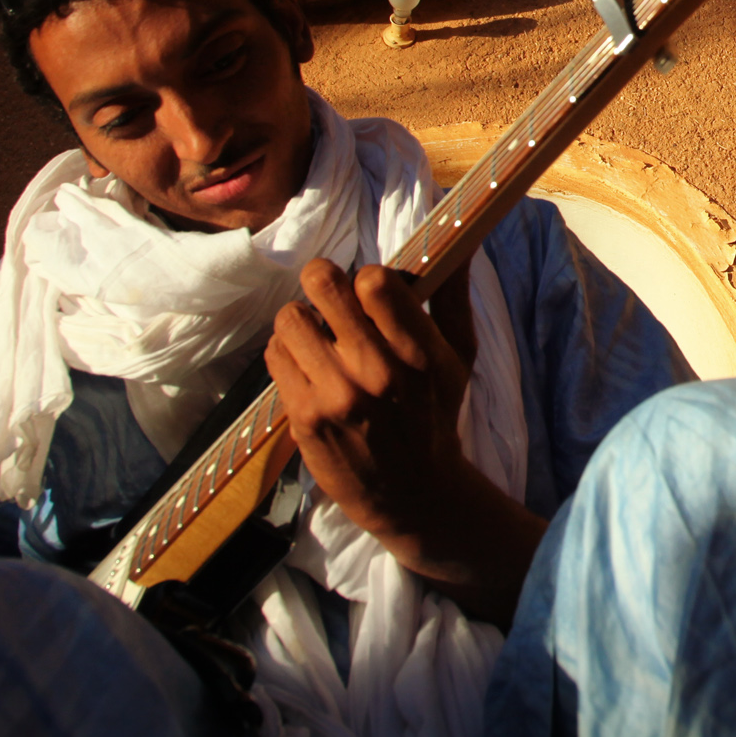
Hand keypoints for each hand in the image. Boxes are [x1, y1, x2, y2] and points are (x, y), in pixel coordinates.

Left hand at [265, 258, 544, 624]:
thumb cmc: (435, 414)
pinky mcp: (305, 417)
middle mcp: (377, 371)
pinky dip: (286, 351)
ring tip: (316, 334)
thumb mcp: (460, 358)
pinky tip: (306, 364)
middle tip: (327, 292)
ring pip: (291, 317)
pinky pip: (275, 355)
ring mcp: (337, 395)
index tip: (368, 291)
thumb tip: (459, 242)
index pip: (375, 281)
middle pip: (324, 286)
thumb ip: (453, 298)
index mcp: (420, 352)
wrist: (412, 493)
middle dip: (322, 280)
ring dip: (300, 318)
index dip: (366, 277)